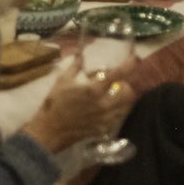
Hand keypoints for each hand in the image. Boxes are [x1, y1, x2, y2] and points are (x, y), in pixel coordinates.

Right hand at [19, 54, 135, 152]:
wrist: (50, 130)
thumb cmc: (54, 103)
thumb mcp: (62, 81)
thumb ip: (75, 66)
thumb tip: (80, 54)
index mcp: (94, 90)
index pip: (118, 74)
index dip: (129, 65)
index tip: (134, 59)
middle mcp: (104, 104)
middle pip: (129, 93)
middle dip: (127, 85)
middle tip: (119, 82)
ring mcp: (105, 119)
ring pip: (126, 107)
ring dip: (124, 99)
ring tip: (115, 94)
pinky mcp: (104, 129)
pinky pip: (117, 118)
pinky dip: (116, 110)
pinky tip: (107, 108)